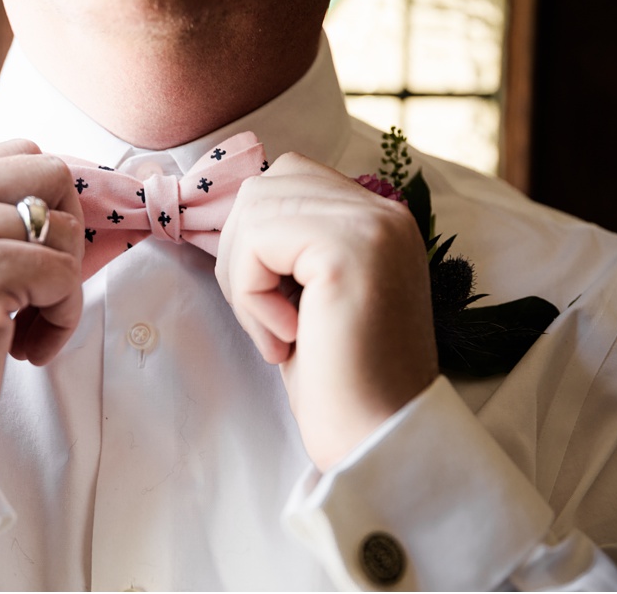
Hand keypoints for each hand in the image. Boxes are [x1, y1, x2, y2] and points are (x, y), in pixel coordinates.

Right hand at [0, 140, 83, 461]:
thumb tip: (81, 202)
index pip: (20, 153)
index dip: (48, 206)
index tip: (37, 260)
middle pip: (52, 172)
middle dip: (65, 234)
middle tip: (40, 290)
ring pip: (65, 228)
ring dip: (63, 288)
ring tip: (26, 329)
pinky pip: (66, 276)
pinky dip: (62, 320)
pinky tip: (25, 351)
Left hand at [216, 152, 437, 470]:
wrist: (377, 438)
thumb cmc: (338, 379)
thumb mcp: (307, 294)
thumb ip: (288, 243)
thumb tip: (232, 214)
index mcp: (379, 219)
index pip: (288, 177)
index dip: (256, 236)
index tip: (273, 302)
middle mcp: (384, 211)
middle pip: (264, 186)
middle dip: (242, 255)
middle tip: (268, 320)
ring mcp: (372, 225)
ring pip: (253, 210)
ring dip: (244, 279)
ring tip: (280, 333)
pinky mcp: (350, 249)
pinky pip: (256, 241)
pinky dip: (252, 295)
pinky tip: (288, 338)